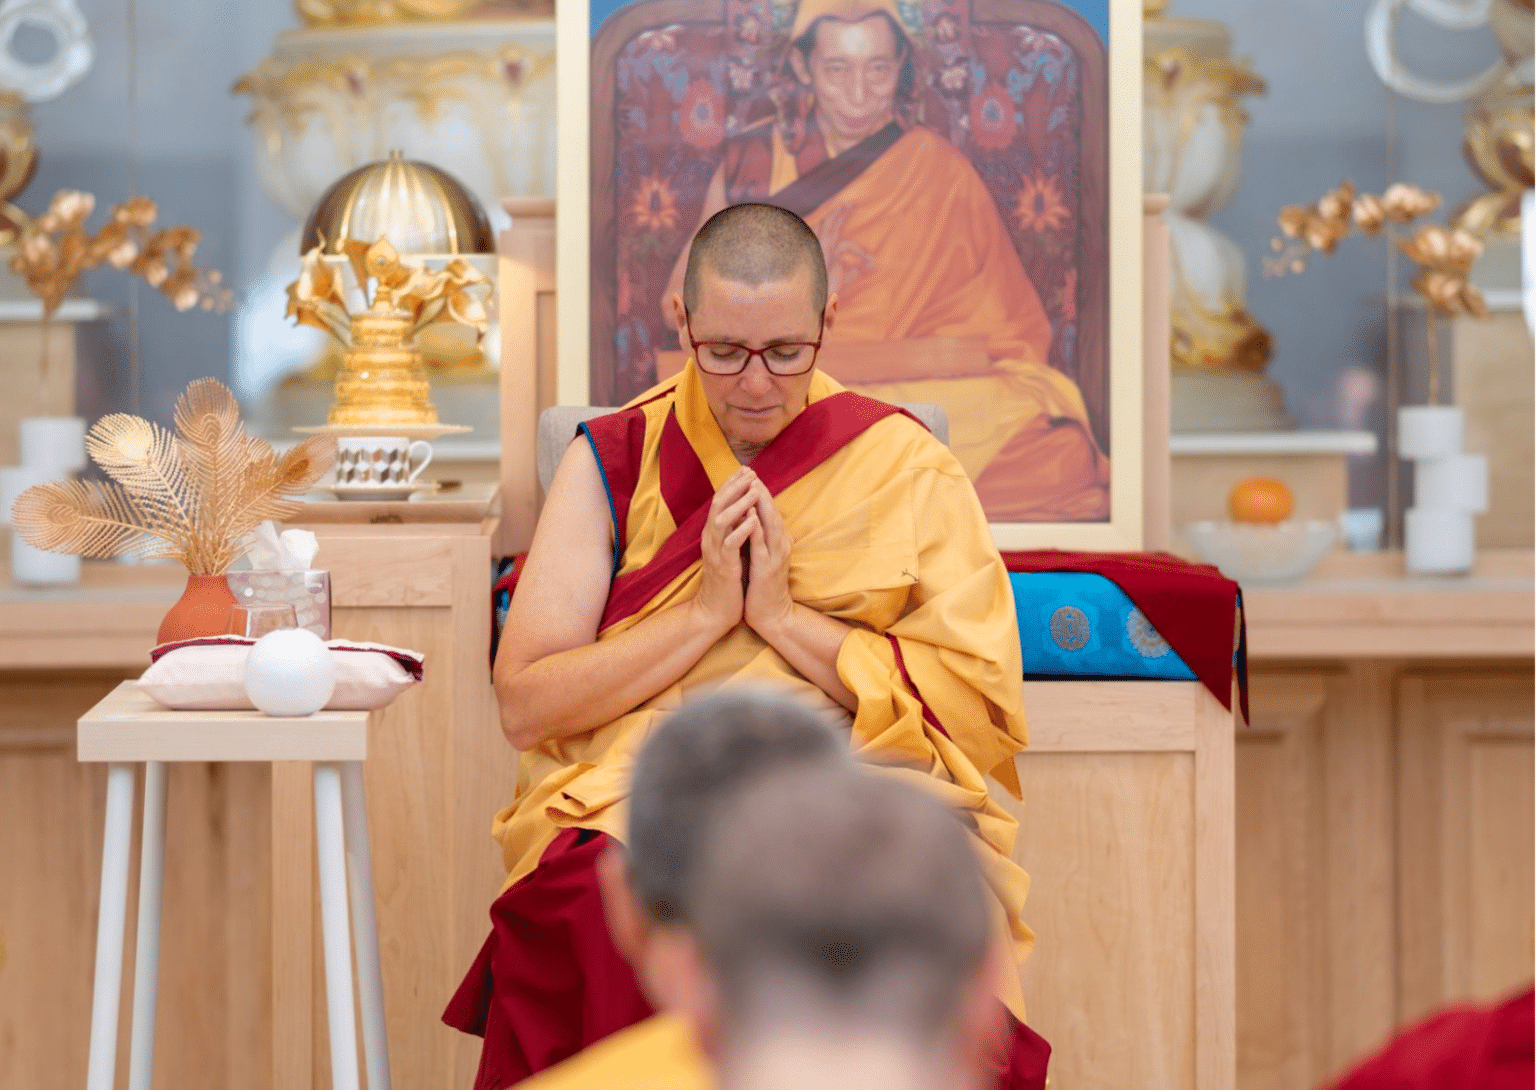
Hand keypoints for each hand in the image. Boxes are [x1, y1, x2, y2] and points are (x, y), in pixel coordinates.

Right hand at [692, 467, 758, 633]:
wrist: (716, 611)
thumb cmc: (727, 580)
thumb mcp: (730, 550)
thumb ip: (734, 530)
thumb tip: (744, 509)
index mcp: (714, 535)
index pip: (720, 502)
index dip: (732, 484)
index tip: (746, 469)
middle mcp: (711, 540)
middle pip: (718, 505)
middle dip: (734, 487)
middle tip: (750, 473)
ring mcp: (715, 553)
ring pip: (722, 521)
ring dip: (739, 504)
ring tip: (753, 491)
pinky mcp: (723, 567)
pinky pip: (730, 544)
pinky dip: (741, 530)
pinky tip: (753, 519)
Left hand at [744, 479, 794, 638]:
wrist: (771, 615)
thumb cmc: (764, 586)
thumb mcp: (765, 556)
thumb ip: (763, 538)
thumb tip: (756, 519)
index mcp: (778, 540)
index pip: (770, 510)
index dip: (761, 491)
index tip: (749, 474)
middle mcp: (780, 544)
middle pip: (772, 511)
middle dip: (761, 490)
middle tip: (751, 471)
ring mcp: (775, 556)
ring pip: (769, 523)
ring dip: (761, 503)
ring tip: (752, 485)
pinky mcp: (766, 568)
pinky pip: (760, 544)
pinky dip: (755, 528)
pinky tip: (749, 516)